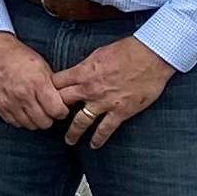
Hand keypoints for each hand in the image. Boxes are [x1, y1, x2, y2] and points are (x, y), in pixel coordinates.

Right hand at [0, 32, 70, 134]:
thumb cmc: (17, 55)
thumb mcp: (41, 65)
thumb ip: (52, 85)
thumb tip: (63, 99)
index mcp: (38, 82)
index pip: (57, 111)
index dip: (62, 112)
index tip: (60, 109)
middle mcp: (24, 95)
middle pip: (44, 122)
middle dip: (49, 118)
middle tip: (48, 111)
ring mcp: (9, 102)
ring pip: (29, 125)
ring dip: (35, 121)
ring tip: (35, 111)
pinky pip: (14, 122)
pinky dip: (21, 120)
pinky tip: (22, 111)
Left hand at [53, 36, 175, 149]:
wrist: (152, 57)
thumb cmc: (127, 50)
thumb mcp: (99, 53)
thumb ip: (86, 66)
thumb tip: (78, 72)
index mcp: (83, 72)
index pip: (56, 83)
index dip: (47, 90)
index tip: (44, 97)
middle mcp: (90, 89)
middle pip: (63, 103)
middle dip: (54, 112)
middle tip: (50, 121)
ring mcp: (105, 102)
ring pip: (81, 121)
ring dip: (73, 132)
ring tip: (68, 140)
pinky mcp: (121, 111)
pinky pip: (106, 129)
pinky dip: (99, 139)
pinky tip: (94, 145)